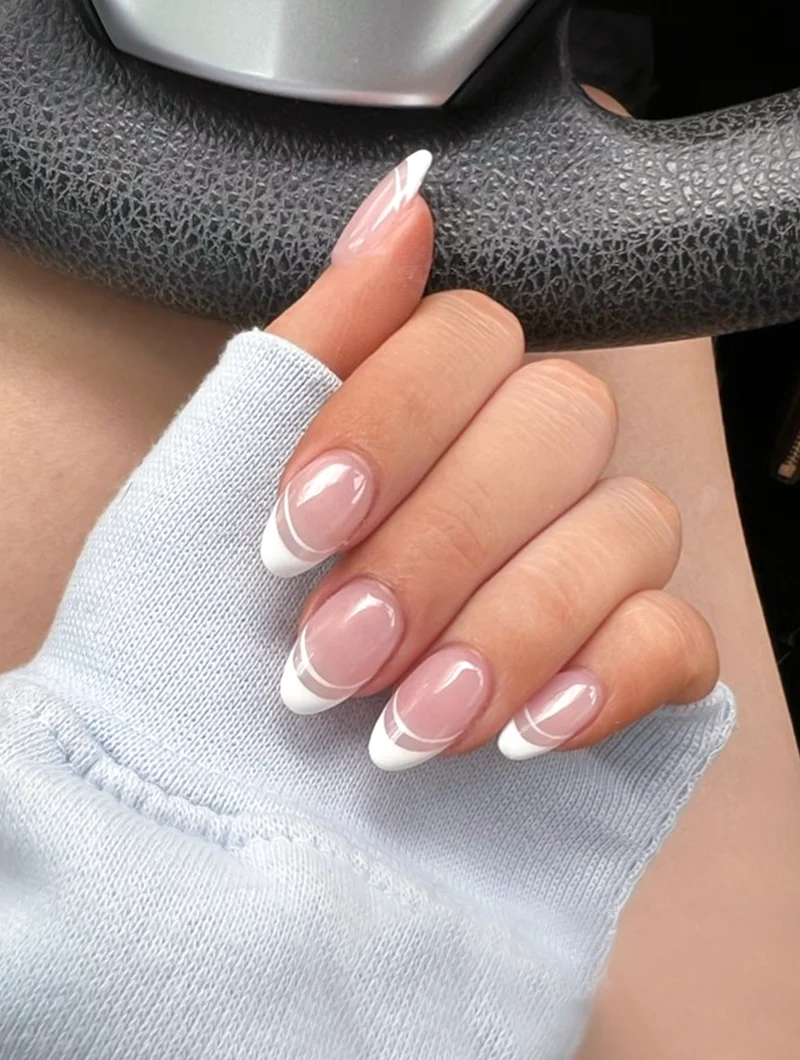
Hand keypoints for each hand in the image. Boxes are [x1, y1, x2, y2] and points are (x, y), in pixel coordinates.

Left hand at [262, 151, 719, 770]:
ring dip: (510, 628)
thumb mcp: (216, 478)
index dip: (392, 421)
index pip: (469, 335)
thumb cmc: (201, 628)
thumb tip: (404, 201)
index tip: (299, 527)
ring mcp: (587, 557)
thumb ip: (317, 340)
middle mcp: (523, 462)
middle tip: (336, 652)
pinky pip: (677, 636)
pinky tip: (523, 732)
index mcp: (427, 405)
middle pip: (562, 421)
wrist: (209, 785)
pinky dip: (605, 678)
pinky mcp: (631, 659)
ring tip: (405, 724)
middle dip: (441, 546)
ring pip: (627, 526)